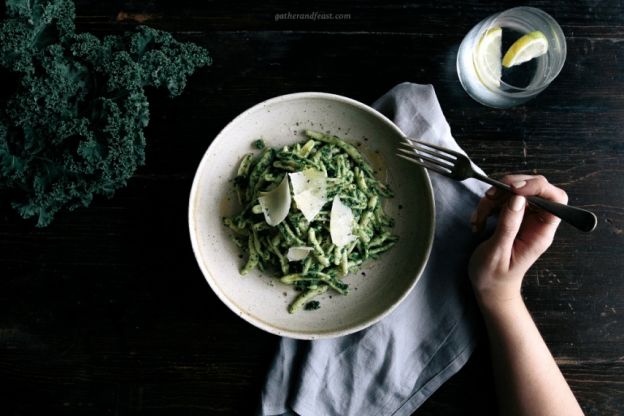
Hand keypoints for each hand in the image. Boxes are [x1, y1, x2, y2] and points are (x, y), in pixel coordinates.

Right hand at [468, 175, 567, 307]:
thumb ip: (509, 225)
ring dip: (493, 199)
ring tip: (479, 218)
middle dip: (509, 188)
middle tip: (489, 198)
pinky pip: (503, 199)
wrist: (489, 288)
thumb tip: (518, 198)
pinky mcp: (512, 217)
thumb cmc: (494, 277)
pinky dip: (487, 205)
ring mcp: (525, 218)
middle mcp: (537, 222)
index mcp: (541, 233)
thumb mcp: (498, 252)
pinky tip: (478, 221)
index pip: (556, 199)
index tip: (513, 189)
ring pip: (514, 192)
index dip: (538, 187)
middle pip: (535, 189)